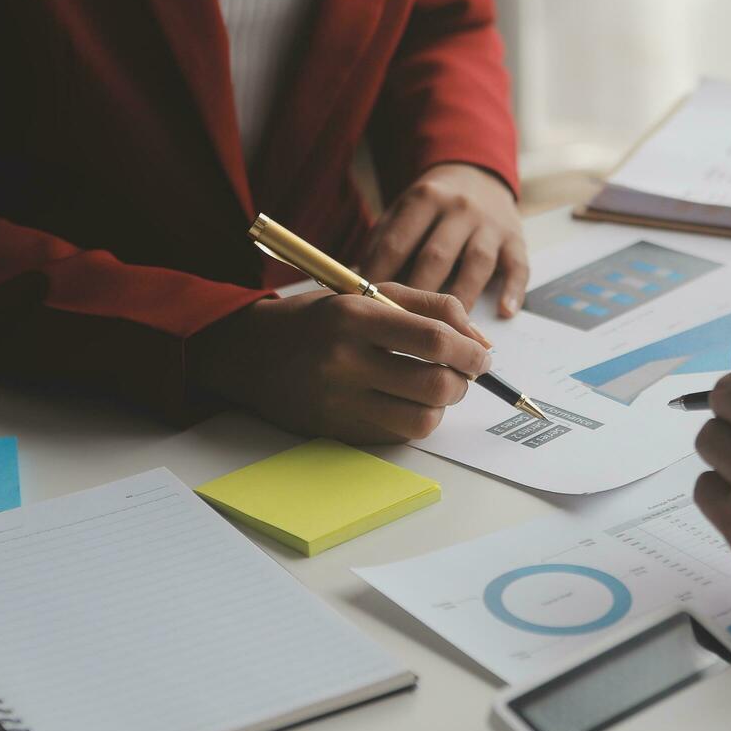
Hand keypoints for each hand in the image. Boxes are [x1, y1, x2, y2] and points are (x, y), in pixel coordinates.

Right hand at [188, 283, 490, 443]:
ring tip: (435, 389)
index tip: (481, 355)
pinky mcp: (336, 431)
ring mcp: (339, 401)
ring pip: (422, 420)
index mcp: (355, 317)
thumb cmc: (319, 319)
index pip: (434, 339)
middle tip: (463, 373)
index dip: (471, 351)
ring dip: (442, 407)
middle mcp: (345, 361)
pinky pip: (397, 436)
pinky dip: (414, 421)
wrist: (249, 353)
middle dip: (464, 382)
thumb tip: (480, 342)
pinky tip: (405, 403)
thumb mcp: (368, 294)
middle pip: (435, 385)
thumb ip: (430, 308)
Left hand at [359, 163, 528, 317]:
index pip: (397, 243)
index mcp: (424, 199)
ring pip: (476, 263)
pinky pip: (517, 265)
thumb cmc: (431, 207)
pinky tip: (504, 312)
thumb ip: (381, 244)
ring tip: (450, 336)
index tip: (367, 310)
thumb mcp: (402, 212)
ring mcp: (489, 224)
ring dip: (462, 299)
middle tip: (404, 332)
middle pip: (435, 256)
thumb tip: (352, 286)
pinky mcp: (515, 238)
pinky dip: (513, 289)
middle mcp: (459, 208)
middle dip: (418, 295)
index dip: (380, 278)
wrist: (477, 175)